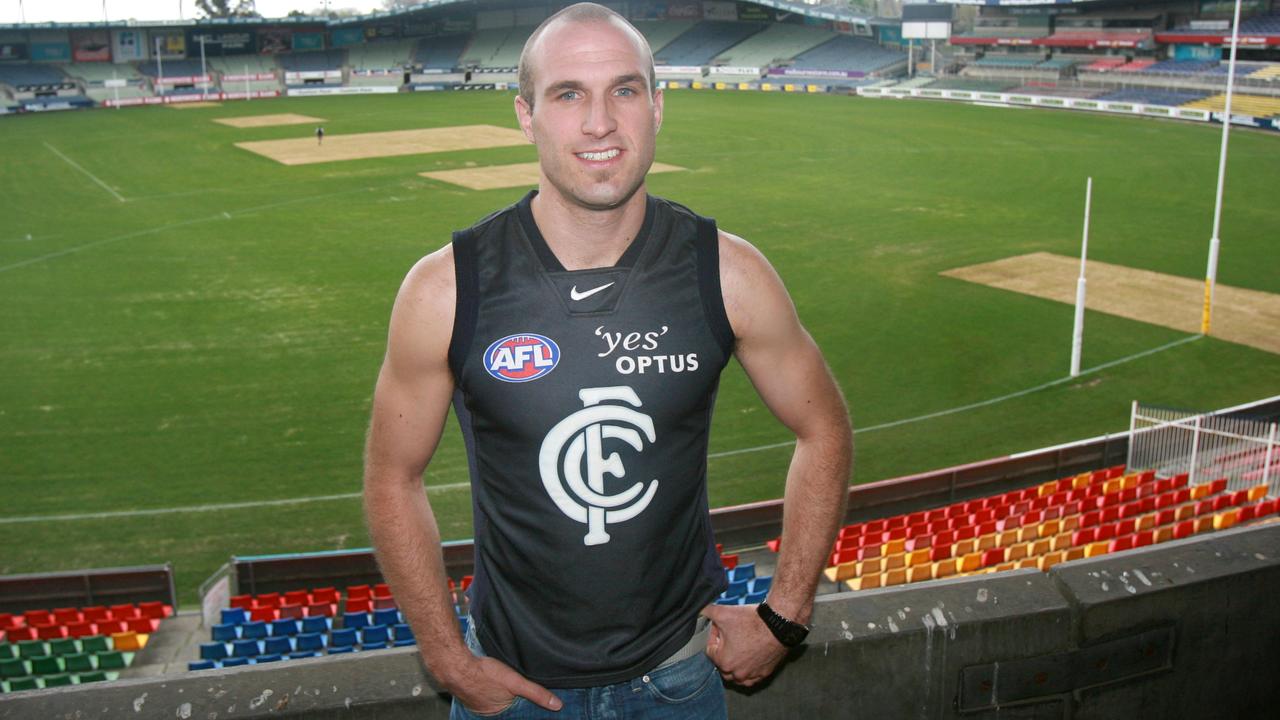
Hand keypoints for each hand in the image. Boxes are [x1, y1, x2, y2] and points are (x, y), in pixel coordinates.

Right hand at [445, 654, 561, 713]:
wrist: (455, 665)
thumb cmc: (484, 674)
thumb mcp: (515, 682)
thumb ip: (536, 693)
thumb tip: (557, 705)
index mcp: (498, 714)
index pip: (516, 713)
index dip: (523, 706)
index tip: (528, 699)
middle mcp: (487, 712)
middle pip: (506, 707)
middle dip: (512, 700)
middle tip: (515, 688)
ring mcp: (476, 702)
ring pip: (494, 698)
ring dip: (500, 693)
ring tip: (504, 683)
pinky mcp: (469, 692)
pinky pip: (483, 692)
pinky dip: (489, 688)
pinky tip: (490, 680)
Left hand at [701, 603, 788, 686]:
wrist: (778, 623)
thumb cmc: (752, 620)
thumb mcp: (723, 612)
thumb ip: (705, 611)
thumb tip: (697, 609)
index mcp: (724, 661)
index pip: (710, 650)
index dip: (714, 636)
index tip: (721, 627)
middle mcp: (737, 673)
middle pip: (722, 664)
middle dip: (723, 650)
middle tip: (729, 635)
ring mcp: (752, 675)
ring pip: (736, 675)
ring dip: (734, 664)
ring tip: (738, 647)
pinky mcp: (765, 673)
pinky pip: (752, 677)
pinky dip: (749, 670)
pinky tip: (750, 656)